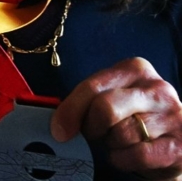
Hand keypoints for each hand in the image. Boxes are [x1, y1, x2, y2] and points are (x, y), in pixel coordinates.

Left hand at [52, 57, 181, 178]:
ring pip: (122, 134)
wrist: (174, 142)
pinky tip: (128, 156)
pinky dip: (125, 159)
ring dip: (112, 144)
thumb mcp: (114, 98)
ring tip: (119, 142)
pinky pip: (139, 155)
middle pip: (106, 108)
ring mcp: (173, 116)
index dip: (71, 109)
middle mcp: (157, 89)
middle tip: (93, 134)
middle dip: (92, 127)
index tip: (59, 129)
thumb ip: (89, 100)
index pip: (93, 86)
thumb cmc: (136, 117)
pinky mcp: (180, 146)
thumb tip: (58, 123)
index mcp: (135, 69)